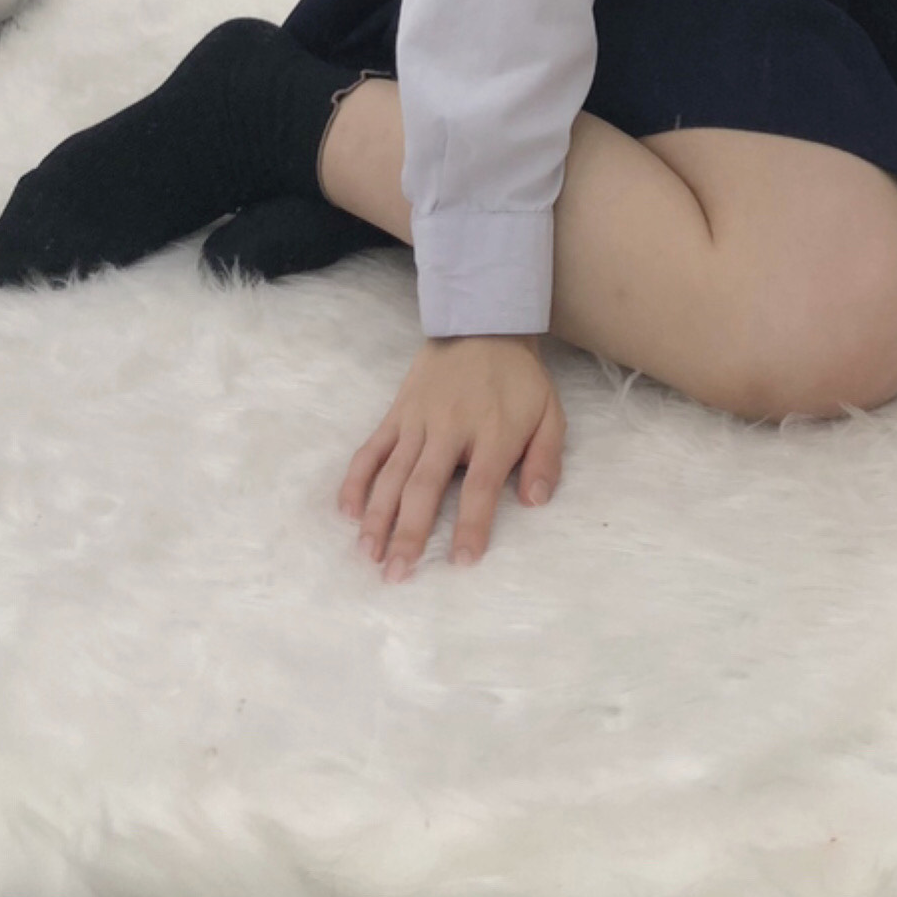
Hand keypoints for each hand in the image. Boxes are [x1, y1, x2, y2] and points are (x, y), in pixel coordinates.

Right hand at [340, 334, 563, 579]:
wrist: (482, 323)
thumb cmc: (518, 379)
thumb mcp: (549, 413)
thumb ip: (546, 459)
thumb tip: (535, 503)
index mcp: (493, 431)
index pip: (480, 487)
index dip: (471, 524)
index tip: (461, 561)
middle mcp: (450, 427)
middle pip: (424, 485)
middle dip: (409, 532)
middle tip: (396, 574)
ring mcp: (418, 419)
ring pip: (392, 473)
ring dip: (377, 515)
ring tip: (368, 554)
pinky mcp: (396, 412)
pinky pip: (371, 449)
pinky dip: (356, 480)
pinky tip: (347, 512)